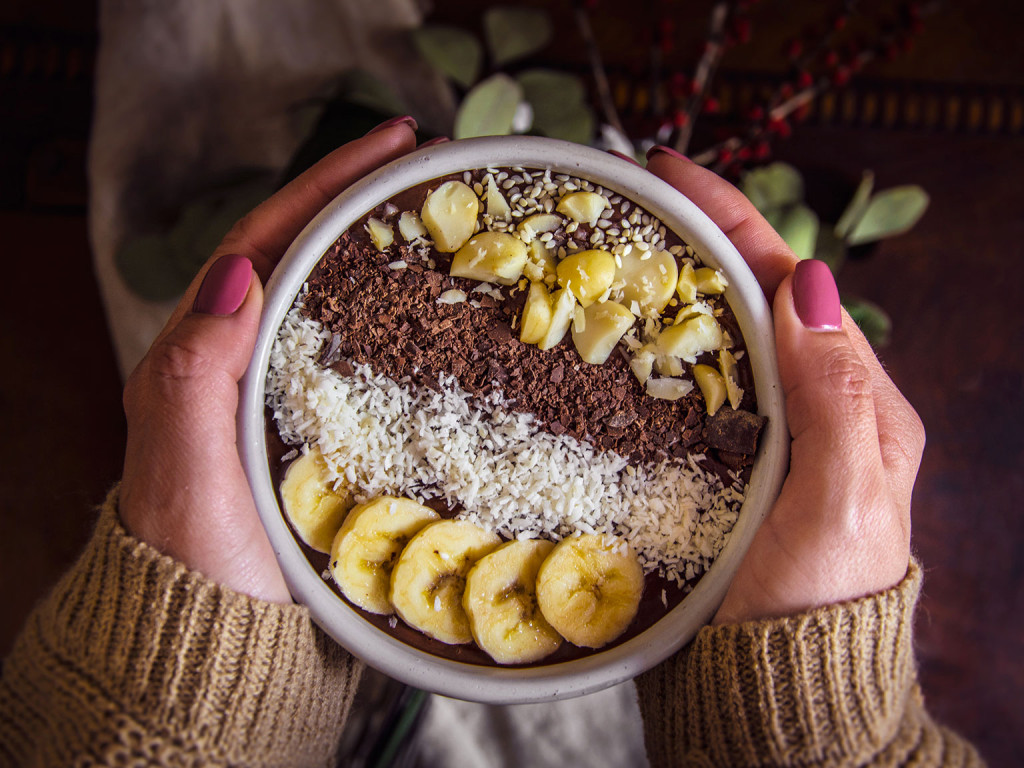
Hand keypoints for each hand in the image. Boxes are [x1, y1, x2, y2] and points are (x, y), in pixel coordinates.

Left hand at [119, 118, 419, 602]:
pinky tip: (447, 324)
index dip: (325, 186)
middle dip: (364, 205)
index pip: (265, 241)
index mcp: (205, 353)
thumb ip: (196, 372)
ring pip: (340, 305)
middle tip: (433, 170)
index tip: (393, 145)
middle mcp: (246, 364)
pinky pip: (367, 361)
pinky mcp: (328, 435)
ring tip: (450, 227)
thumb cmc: (198, 562)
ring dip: (388, 258)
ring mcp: (291, 398)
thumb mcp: (184, 467)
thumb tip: (241, 268)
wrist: (219, 643)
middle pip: (306, 258)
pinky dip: (405, 329)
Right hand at [645, 147, 924, 622]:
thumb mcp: (842, 501)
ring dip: (669, 290)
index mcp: (857, 403)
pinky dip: (652, 355)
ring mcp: (765, 439)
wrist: (782, 695)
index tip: (670, 170)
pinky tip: (612, 343)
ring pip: (717, 342)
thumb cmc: (817, 608)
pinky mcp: (722, 470)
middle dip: (696, 239)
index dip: (732, 218)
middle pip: (752, 299)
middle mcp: (814, 410)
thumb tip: (809, 281)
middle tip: (629, 200)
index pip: (791, 284)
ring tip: (611, 253)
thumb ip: (835, 396)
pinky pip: (688, 393)